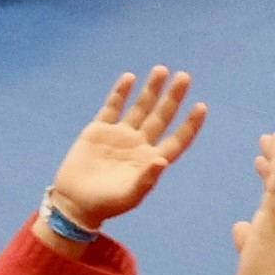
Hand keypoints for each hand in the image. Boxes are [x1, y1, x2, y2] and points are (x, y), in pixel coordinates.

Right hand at [46, 66, 207, 228]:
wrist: (74, 203)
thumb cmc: (104, 204)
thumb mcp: (127, 196)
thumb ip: (145, 179)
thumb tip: (163, 161)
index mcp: (150, 160)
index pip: (177, 140)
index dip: (190, 125)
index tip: (201, 106)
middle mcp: (139, 145)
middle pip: (161, 116)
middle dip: (172, 97)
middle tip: (184, 77)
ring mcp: (120, 136)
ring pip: (140, 107)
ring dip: (151, 89)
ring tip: (161, 70)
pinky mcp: (98, 130)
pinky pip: (112, 107)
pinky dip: (120, 93)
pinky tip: (129, 78)